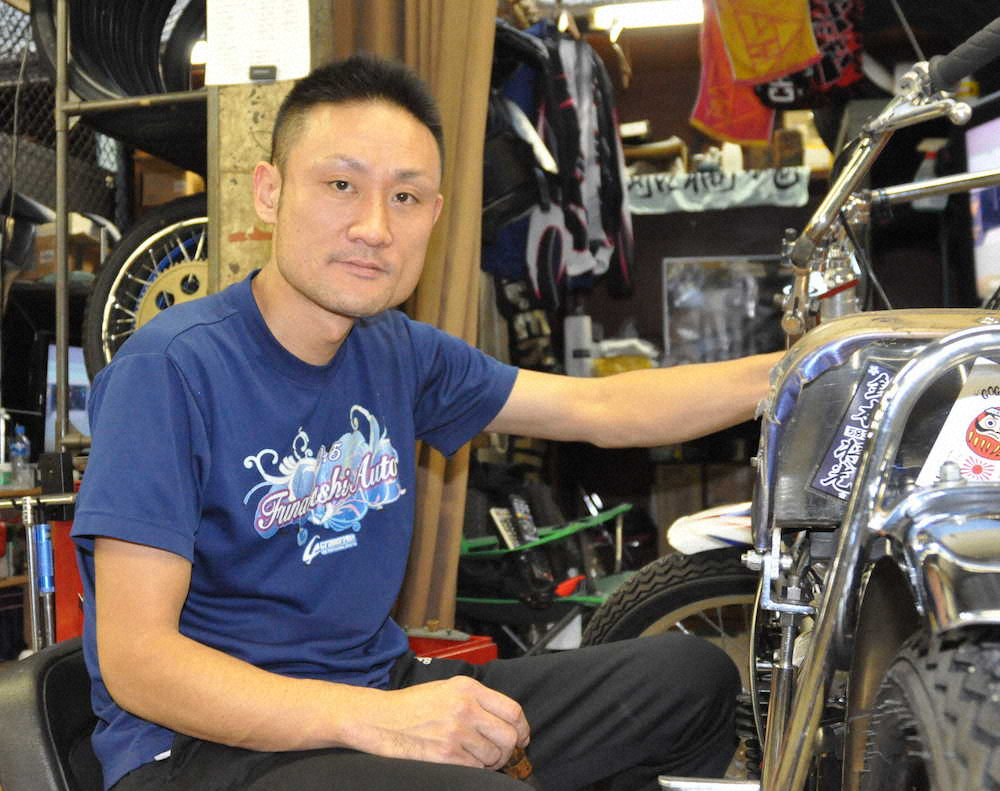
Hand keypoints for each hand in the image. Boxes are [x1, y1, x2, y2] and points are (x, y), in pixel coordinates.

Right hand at [359, 676, 529, 770]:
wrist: (380, 719)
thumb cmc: (412, 704)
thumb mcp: (447, 688)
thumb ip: (477, 698)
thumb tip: (506, 719)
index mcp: (468, 688)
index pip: (512, 710)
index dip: (522, 728)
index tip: (522, 737)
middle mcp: (465, 708)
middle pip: (509, 735)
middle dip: (509, 748)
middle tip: (501, 753)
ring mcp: (456, 732)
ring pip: (495, 755)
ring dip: (492, 761)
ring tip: (478, 757)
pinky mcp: (446, 755)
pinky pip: (476, 768)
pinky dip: (476, 768)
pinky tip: (465, 762)